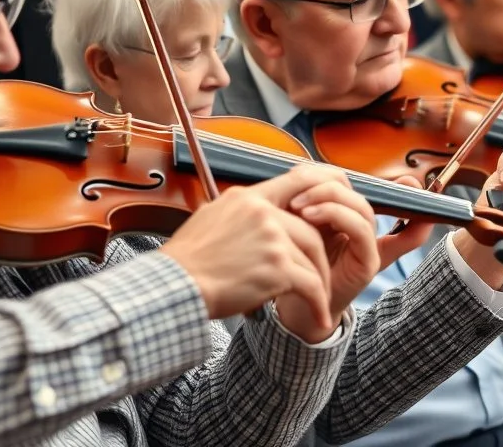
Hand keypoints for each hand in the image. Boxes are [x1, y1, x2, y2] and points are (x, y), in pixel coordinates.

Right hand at [160, 165, 334, 330]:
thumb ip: (239, 216)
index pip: (294, 184)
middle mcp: (262, 212)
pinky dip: (318, 303)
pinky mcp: (278, 267)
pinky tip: (320, 317)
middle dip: (318, 258)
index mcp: (246, 198)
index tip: (328, 216)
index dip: (316, 200)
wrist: (174, 286)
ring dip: (319, 283)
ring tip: (320, 301)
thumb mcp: (209, 220)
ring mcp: (272, 238)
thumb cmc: (185, 262)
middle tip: (319, 276)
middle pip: (309, 230)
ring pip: (312, 259)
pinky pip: (310, 285)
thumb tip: (251, 217)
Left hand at [275, 170, 385, 341]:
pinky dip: (337, 216)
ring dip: (329, 198)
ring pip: (360, 206)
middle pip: (352, 190)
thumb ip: (294, 206)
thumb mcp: (290, 232)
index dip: (329, 173)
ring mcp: (367, 244)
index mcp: (339, 215)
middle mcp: (358, 227)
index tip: (293, 171)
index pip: (344, 183)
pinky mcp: (369, 262)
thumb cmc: (290, 268)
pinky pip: (362, 229)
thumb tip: (287, 174)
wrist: (292, 310)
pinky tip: (309, 218)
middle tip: (292, 191)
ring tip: (298, 205)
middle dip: (322, 184)